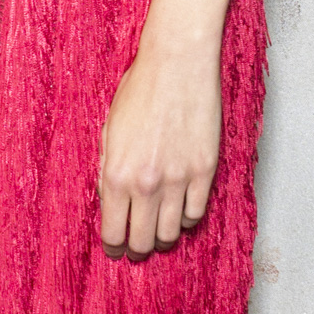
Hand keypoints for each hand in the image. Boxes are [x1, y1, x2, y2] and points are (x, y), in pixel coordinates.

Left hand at [98, 26, 221, 259]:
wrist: (177, 64)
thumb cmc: (140, 90)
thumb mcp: (109, 130)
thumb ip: (108, 168)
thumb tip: (109, 200)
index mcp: (116, 174)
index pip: (112, 232)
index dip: (113, 247)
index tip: (116, 249)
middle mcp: (146, 183)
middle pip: (141, 241)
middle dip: (137, 249)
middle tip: (137, 247)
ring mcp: (178, 179)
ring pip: (170, 234)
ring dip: (162, 237)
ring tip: (158, 230)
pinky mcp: (204, 171)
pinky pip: (195, 213)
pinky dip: (185, 217)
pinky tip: (179, 210)